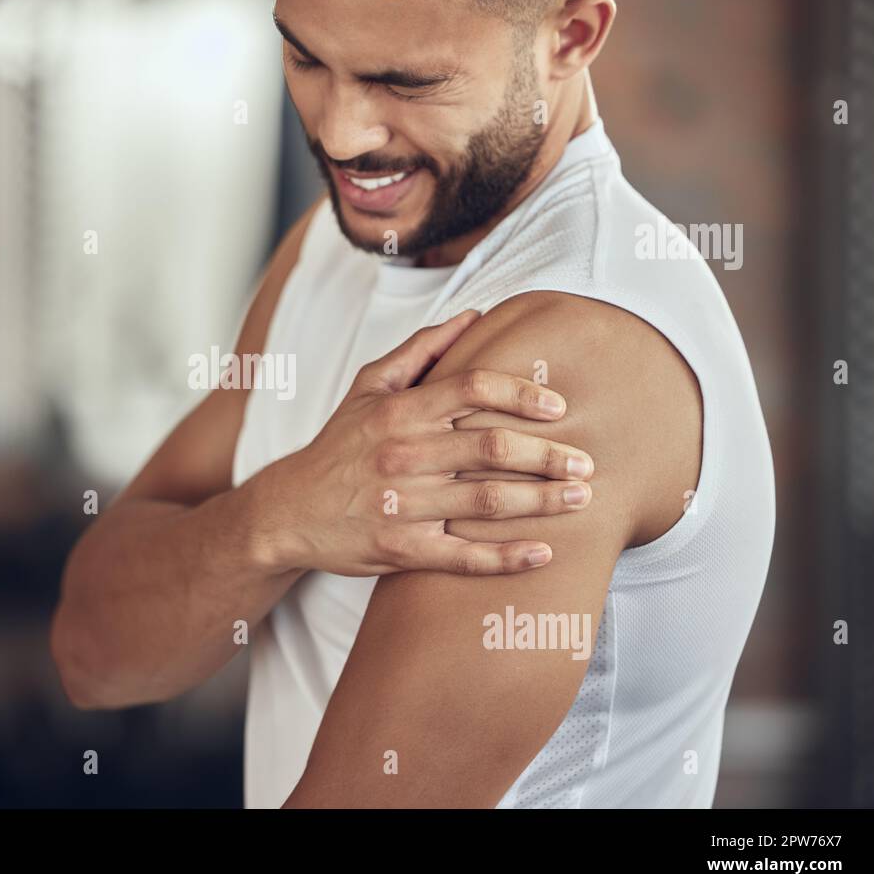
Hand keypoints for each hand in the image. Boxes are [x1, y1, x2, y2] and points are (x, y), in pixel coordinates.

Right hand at [254, 310, 593, 576]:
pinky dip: (508, 558)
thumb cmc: (338, 446)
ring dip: (542, 501)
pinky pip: (464, 557)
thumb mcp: (367, 388)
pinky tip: (545, 552)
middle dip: (548, 455)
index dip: (523, 394)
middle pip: (491, 449)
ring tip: (581, 499)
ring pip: (487, 503)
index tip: (559, 407)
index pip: (473, 388)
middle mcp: (402, 455)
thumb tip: (474, 316)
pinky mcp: (402, 550)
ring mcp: (403, 505)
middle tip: (585, 461)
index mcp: (399, 411)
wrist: (288, 511)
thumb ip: (420, 351)